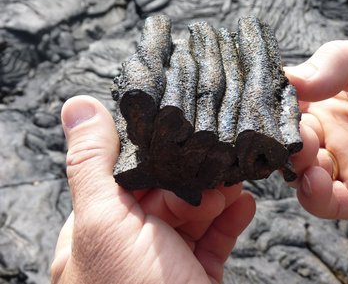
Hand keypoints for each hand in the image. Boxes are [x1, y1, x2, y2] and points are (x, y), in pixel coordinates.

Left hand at [51, 96, 255, 283]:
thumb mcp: (105, 224)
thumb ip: (93, 165)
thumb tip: (78, 105)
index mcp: (100, 226)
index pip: (128, 173)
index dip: (158, 152)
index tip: (185, 130)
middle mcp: (131, 243)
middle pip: (167, 191)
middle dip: (197, 173)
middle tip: (224, 155)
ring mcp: (166, 261)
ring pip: (196, 214)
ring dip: (219, 193)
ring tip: (239, 176)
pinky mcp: (195, 276)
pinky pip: (214, 240)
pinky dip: (231, 220)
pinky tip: (244, 204)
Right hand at [286, 38, 347, 219]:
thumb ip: (335, 64)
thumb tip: (288, 79)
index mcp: (333, 100)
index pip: (290, 105)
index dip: (275, 107)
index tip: (268, 106)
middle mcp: (334, 135)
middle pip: (289, 142)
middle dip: (282, 139)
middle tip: (290, 133)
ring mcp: (346, 167)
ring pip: (300, 174)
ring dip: (296, 166)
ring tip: (308, 153)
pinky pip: (324, 203)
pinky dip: (312, 195)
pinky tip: (316, 179)